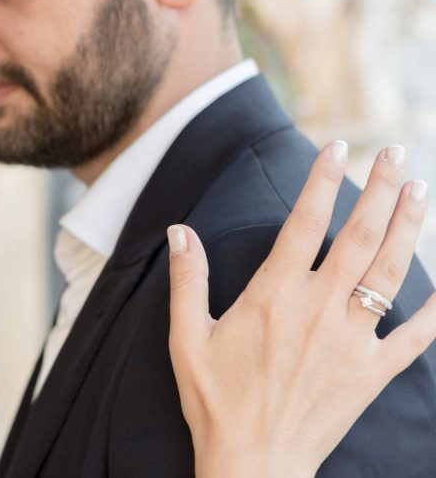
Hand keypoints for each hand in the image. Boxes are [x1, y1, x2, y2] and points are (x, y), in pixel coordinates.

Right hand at [167, 142, 435, 477]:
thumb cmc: (216, 401)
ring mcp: (352, 341)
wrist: (253, 463)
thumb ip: (187, 280)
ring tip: (419, 189)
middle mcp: (319, 310)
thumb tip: (180, 231)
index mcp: (273, 297)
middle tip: (392, 152)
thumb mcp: (186, 338)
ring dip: (408, 226)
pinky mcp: (373, 372)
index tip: (335, 147)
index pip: (304, 224)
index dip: (321, 181)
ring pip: (389, 271)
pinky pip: (416, 334)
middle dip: (379, 189)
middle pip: (359, 236)